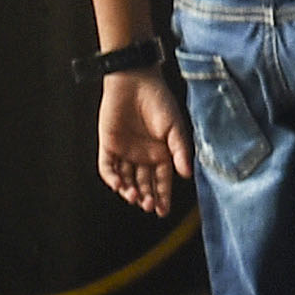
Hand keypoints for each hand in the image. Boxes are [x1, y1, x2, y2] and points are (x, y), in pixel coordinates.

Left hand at [100, 71, 190, 215]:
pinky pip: (108, 168)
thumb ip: (180, 150)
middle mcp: (143, 156)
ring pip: (126, 180)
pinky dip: (112, 179)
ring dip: (130, 191)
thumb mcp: (175, 126)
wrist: (134, 82)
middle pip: (144, 184)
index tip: (163, 212)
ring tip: (135, 197)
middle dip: (147, 197)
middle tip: (150, 206)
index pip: (162, 181)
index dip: (163, 196)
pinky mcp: (108, 147)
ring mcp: (125, 152)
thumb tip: (187, 174)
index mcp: (162, 152)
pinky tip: (119, 185)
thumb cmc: (159, 101)